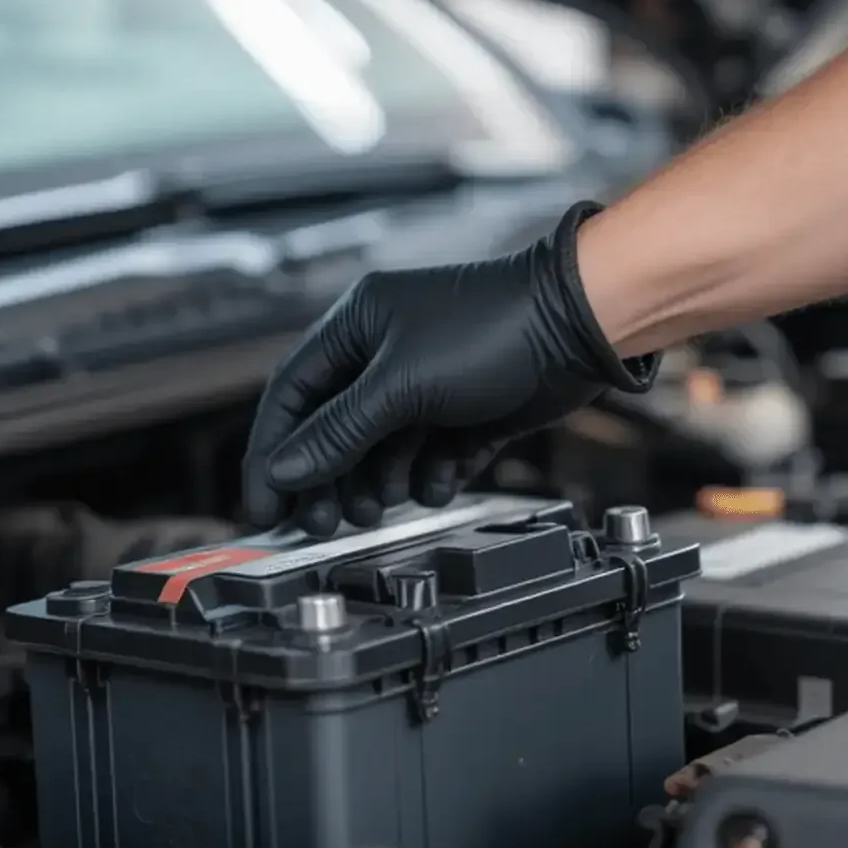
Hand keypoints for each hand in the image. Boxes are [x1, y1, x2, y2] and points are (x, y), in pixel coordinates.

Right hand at [243, 202, 654, 535]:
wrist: (582, 325)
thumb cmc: (495, 328)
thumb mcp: (402, 386)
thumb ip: (339, 432)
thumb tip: (284, 470)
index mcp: (356, 326)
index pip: (291, 395)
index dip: (272, 453)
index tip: (264, 504)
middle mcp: (385, 353)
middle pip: (332, 429)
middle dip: (326, 478)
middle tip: (320, 522)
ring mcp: (427, 383)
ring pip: (380, 448)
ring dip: (375, 483)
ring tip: (378, 509)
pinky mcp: (467, 412)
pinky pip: (429, 456)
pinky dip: (427, 477)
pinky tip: (433, 487)